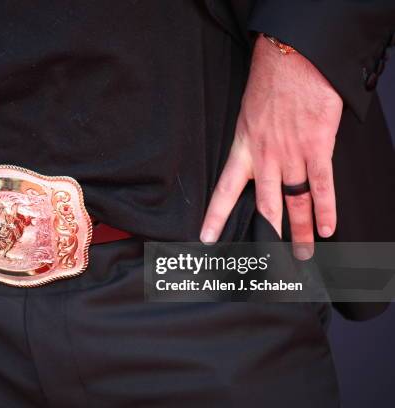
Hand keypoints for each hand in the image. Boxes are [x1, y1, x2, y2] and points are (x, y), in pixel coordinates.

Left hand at [200, 35, 343, 258]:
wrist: (292, 60)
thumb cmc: (268, 84)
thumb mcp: (246, 115)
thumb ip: (250, 142)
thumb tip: (254, 160)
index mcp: (243, 150)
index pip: (224, 190)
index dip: (215, 217)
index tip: (207, 239)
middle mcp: (265, 159)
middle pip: (265, 207)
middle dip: (268, 238)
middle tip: (271, 262)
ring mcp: (292, 155)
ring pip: (294, 203)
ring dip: (299, 232)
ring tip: (302, 254)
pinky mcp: (317, 147)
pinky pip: (322, 185)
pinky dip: (325, 208)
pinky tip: (327, 228)